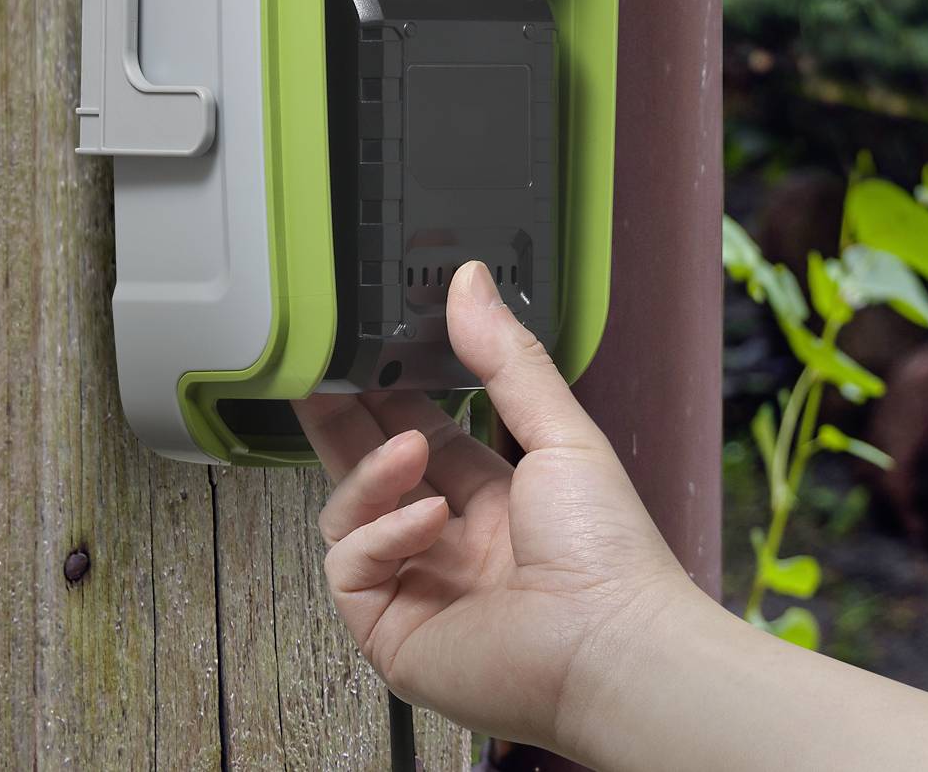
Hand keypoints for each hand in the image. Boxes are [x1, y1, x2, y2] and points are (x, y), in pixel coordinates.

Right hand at [292, 260, 700, 755]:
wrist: (611, 647)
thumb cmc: (608, 553)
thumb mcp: (562, 434)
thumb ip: (507, 358)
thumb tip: (470, 281)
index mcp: (496, 499)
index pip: (423, 435)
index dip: (390, 396)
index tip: (363, 349)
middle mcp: (452, 543)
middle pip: (373, 473)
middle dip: (343, 424)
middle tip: (316, 373)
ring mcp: (418, 587)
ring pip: (349, 516)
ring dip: (372, 474)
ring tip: (409, 452)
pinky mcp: (391, 629)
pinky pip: (350, 567)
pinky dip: (380, 535)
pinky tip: (424, 522)